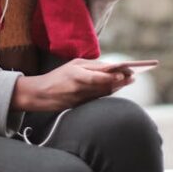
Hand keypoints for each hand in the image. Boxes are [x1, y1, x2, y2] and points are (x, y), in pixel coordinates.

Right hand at [10, 58, 133, 111]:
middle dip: (120, 81)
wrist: (39, 94)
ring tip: (128, 81)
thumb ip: (91, 66)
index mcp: (76, 73)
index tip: (126, 72)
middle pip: (104, 85)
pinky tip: (117, 88)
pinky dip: (108, 93)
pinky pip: (97, 99)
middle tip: (133, 77)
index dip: (113, 76)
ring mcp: (79, 98)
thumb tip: (111, 67)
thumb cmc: (58, 76)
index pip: (98, 75)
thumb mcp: (73, 65)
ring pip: (102, 93)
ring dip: (117, 87)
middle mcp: (78, 86)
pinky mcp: (79, 106)